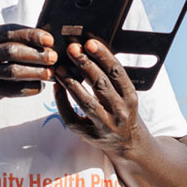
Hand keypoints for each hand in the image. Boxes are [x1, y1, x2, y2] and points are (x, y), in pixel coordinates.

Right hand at [0, 24, 56, 107]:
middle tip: (53, 57)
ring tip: (50, 73)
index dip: (31, 35)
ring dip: (35, 72)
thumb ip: (7, 40)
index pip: (9, 31)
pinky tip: (40, 86)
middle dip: (36, 53)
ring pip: (12, 71)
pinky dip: (29, 88)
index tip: (49, 39)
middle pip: (12, 51)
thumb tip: (43, 39)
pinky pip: (12, 90)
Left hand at [53, 38, 146, 156]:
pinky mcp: (89, 135)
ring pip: (86, 102)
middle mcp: (120, 112)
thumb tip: (89, 49)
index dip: (103, 56)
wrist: (128, 144)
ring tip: (59, 68)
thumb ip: (110, 77)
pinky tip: (56, 87)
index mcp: (130, 97)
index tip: (90, 42)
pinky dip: (62, 101)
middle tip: (72, 49)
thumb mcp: (125, 95)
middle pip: (101, 85)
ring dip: (71, 83)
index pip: (117, 72)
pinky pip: (72, 118)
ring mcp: (105, 125)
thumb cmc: (122, 111)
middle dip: (85, 65)